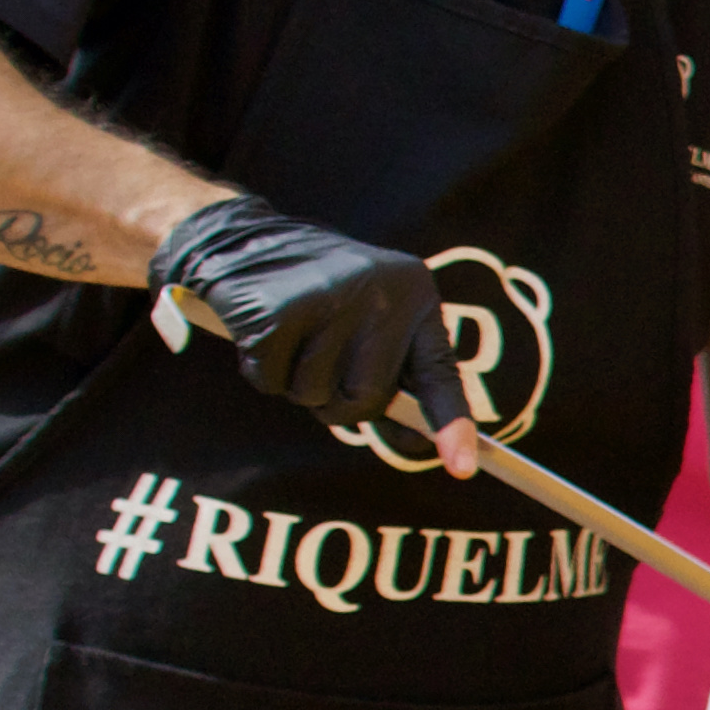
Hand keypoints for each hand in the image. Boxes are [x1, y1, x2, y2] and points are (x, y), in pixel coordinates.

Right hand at [150, 198, 471, 457]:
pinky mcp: (276, 312)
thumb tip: (419, 443)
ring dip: (295, 383)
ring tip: (293, 336)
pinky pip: (270, 381)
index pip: (440, 375)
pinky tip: (263, 332)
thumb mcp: (371, 325)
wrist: (247, 242)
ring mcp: (329, 301)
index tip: (462, 467)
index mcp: (416, 299)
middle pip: (367, 400)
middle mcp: (381, 297)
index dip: (452, 424)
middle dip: (337, 401)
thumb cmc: (320, 299)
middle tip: (320, 360)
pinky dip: (261, 370)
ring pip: (315, 397)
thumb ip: (395, 376)